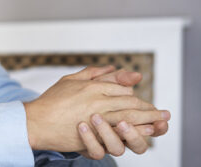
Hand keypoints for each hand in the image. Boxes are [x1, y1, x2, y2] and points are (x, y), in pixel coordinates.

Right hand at [23, 66, 166, 152]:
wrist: (35, 121)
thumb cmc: (50, 101)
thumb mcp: (70, 80)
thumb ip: (93, 73)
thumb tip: (112, 66)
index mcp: (92, 85)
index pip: (121, 89)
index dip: (134, 96)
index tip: (144, 102)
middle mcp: (97, 98)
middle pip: (130, 102)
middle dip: (149, 108)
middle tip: (164, 113)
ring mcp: (96, 116)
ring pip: (129, 116)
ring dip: (149, 119)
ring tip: (161, 122)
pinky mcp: (93, 133)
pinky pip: (119, 132)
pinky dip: (135, 132)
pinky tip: (145, 133)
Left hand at [74, 66, 169, 158]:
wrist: (47, 116)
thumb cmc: (76, 100)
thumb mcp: (96, 86)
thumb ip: (116, 80)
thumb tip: (137, 75)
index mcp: (123, 120)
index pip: (148, 125)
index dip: (158, 122)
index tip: (164, 116)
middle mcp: (116, 134)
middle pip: (138, 142)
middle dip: (139, 132)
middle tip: (133, 122)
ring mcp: (102, 142)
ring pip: (117, 149)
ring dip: (110, 134)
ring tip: (97, 118)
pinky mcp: (87, 148)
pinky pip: (94, 151)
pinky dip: (90, 139)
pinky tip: (82, 126)